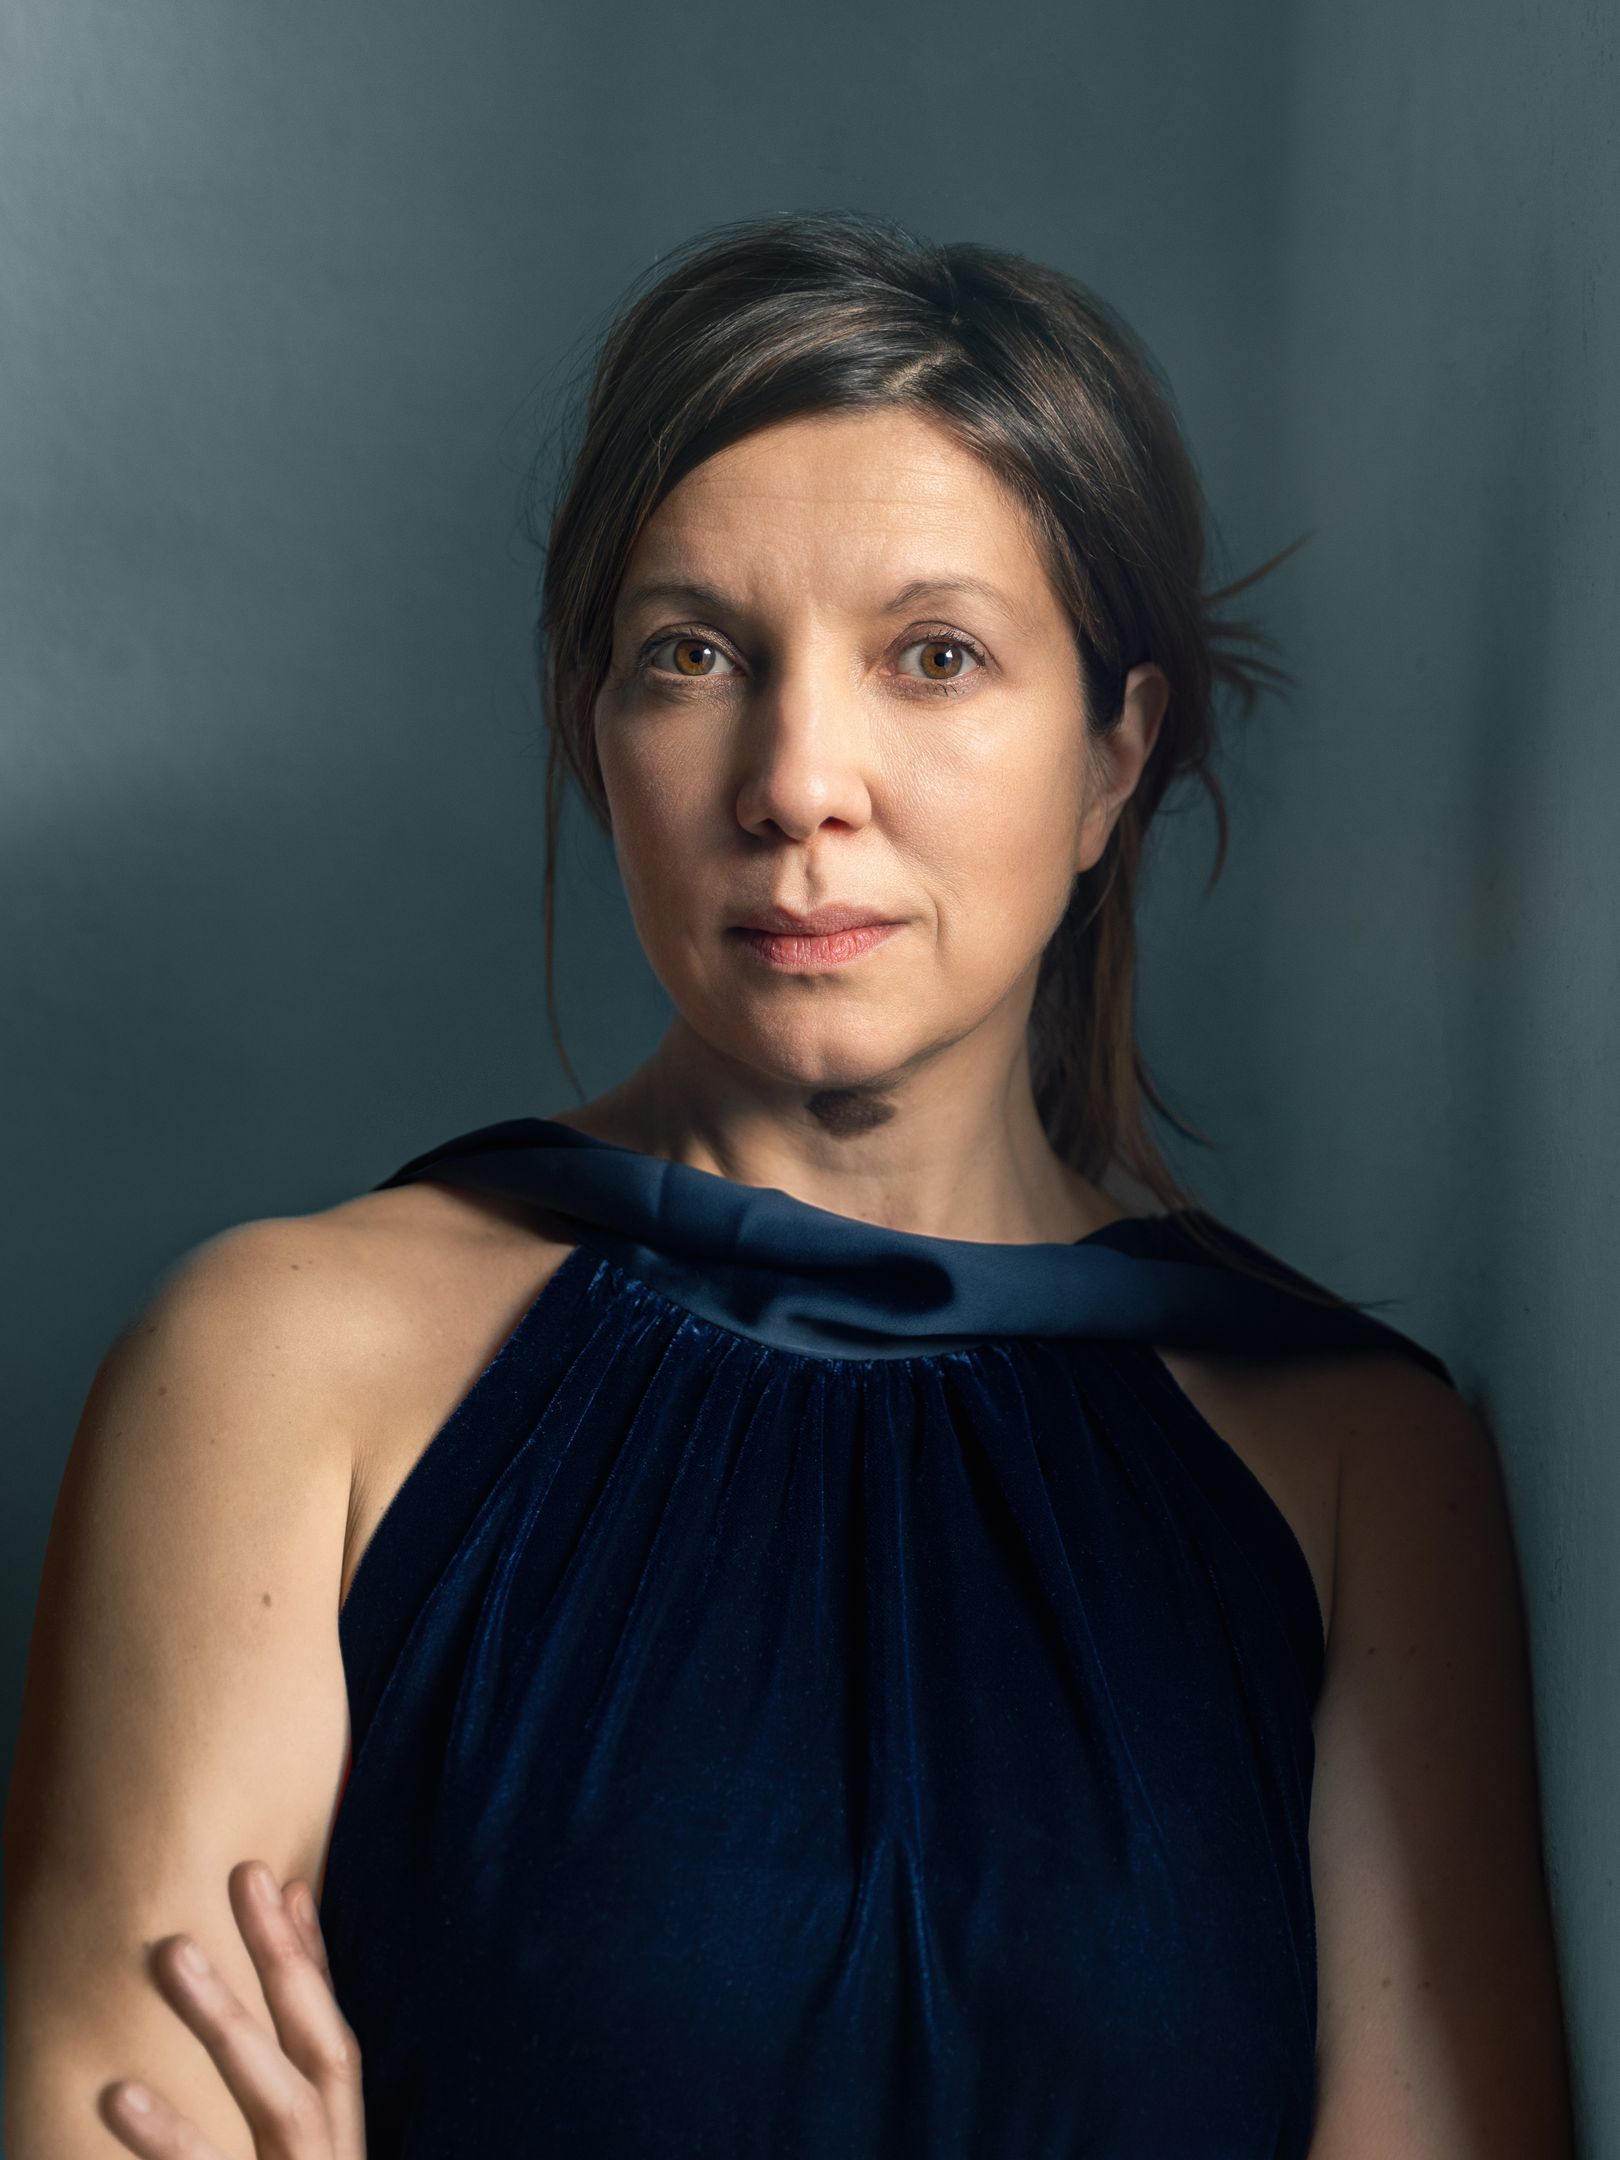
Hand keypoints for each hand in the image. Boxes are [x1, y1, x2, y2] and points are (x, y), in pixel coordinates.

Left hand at [100, 1858, 365, 2158]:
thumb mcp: (300, 2153)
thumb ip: (284, 2088)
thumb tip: (276, 1973)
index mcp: (340, 2141)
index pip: (331, 2034)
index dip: (312, 1959)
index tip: (284, 1882)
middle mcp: (332, 2156)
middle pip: (320, 2046)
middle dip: (285, 1958)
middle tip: (245, 1875)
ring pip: (277, 2098)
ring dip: (229, 2018)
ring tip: (174, 1952)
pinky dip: (169, 2137)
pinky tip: (120, 2094)